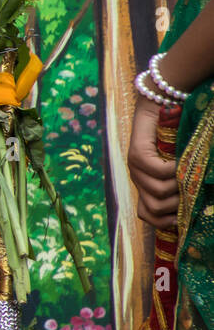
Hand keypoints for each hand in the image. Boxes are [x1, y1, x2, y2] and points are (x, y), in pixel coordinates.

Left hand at [128, 96, 178, 228]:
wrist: (160, 106)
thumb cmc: (177, 138)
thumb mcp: (180, 167)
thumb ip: (183, 185)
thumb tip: (196, 204)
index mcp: (145, 185)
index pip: (146, 216)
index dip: (165, 223)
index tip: (183, 218)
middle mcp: (137, 179)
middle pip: (154, 210)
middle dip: (178, 207)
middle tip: (191, 194)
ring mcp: (134, 168)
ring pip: (159, 192)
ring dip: (180, 187)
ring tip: (189, 177)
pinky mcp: (136, 154)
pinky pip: (160, 172)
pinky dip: (176, 170)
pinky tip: (181, 162)